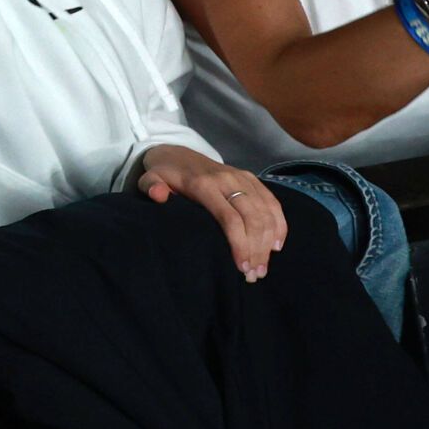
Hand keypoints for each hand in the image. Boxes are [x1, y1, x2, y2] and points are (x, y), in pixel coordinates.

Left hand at [136, 145, 287, 279]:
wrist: (178, 152)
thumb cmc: (165, 174)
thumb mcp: (150, 178)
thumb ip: (151, 187)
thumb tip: (159, 195)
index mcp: (204, 185)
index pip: (230, 219)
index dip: (239, 245)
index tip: (241, 268)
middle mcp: (227, 179)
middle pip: (252, 218)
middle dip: (257, 250)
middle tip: (253, 276)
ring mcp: (242, 177)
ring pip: (266, 212)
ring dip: (269, 242)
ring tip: (262, 268)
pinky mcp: (251, 178)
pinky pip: (272, 202)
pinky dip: (279, 224)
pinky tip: (276, 245)